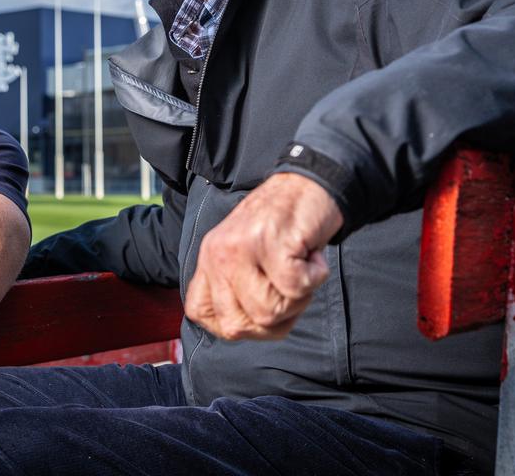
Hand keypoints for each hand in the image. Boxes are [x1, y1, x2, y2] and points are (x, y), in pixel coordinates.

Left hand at [185, 173, 342, 340]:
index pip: (199, 313)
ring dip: (298, 299)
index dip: (233, 326)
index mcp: (208, 259)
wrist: (308, 184)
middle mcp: (218, 254)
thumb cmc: (282, 227)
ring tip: (301, 268)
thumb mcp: (244, 256)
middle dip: (273, 320)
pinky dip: (315, 277)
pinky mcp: (272, 242)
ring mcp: (242, 247)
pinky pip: (296, 288)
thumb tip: (238, 330)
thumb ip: (234, 289)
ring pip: (269, 312)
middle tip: (289, 291)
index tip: (260, 315)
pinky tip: (312, 256)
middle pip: (238, 325)